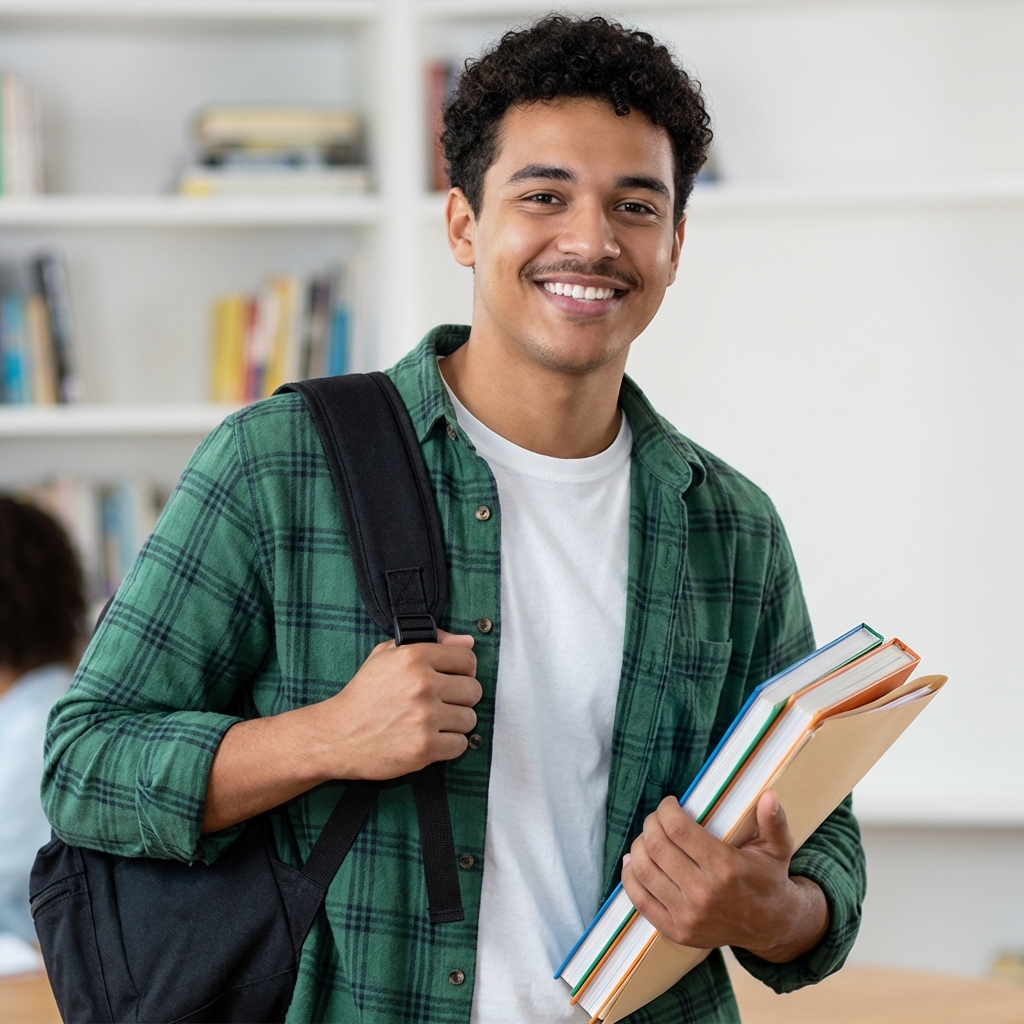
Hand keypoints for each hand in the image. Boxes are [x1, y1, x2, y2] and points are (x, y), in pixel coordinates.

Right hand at [202, 630, 480, 832]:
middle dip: (461, 698)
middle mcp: (422, 684)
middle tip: (442, 704)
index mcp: (414, 657)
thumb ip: (431, 643)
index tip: (453, 679)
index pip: (467, 659)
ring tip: (433, 723)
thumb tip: (468, 643)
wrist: (337, 735)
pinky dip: (449, 745)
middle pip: (474, 690)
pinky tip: (431, 739)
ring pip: (469, 719)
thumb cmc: (363, 695)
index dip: (463, 670)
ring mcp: (425, 717)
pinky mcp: (425, 747)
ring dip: (455, 723)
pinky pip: (460, 745)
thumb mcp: (387, 655)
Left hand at [620, 791, 829, 961]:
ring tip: (647, 836)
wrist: (770, 927)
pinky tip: (634, 861)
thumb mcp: (777, 848)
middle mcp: (704, 894)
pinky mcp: (676, 931)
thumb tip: (769, 796)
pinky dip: (629, 877)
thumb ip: (773, 821)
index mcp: (726, 868)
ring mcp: (688, 916)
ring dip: (638, 846)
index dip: (666, 810)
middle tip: (657, 818)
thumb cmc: (768, 879)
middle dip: (651, 824)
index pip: (678, 829)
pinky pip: (640, 900)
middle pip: (656, 846)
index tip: (670, 803)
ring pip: (644, 870)